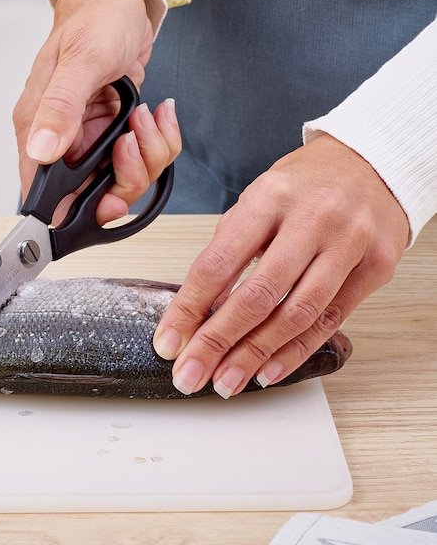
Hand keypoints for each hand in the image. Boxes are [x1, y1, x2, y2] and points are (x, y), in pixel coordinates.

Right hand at [13, 0, 180, 222]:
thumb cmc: (95, 19)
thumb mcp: (82, 61)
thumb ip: (60, 108)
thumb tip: (41, 150)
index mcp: (37, 126)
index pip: (42, 191)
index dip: (75, 207)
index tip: (110, 199)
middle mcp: (59, 137)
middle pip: (90, 193)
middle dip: (126, 176)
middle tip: (133, 143)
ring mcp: (86, 136)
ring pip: (121, 178)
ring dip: (147, 153)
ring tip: (143, 116)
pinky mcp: (109, 131)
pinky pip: (140, 157)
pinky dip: (157, 140)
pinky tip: (153, 113)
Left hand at [153, 134, 408, 397]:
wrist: (370, 163)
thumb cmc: (303, 185)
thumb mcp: (257, 199)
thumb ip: (231, 249)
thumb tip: (198, 311)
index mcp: (268, 198)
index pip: (218, 263)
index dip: (189, 309)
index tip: (169, 342)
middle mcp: (310, 220)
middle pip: (257, 295)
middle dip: (218, 342)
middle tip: (191, 375)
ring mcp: (348, 244)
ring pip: (296, 314)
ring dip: (255, 356)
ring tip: (226, 381)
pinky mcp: (376, 267)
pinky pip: (330, 321)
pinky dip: (295, 351)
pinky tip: (268, 370)